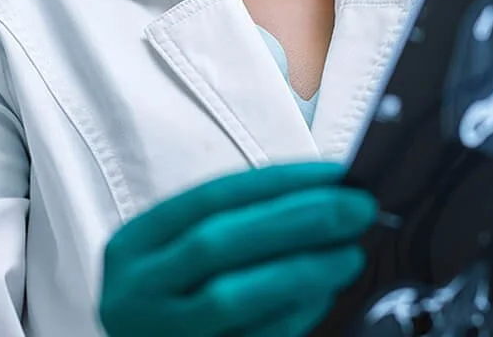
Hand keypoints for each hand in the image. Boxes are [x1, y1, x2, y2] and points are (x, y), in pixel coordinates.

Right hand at [98, 161, 376, 336]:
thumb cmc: (172, 293)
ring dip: (301, 271)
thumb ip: (238, 221)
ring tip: (349, 254)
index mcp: (134, 243)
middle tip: (358, 208)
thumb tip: (324, 191)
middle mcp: (136, 290)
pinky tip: (323, 296)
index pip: (210, 197)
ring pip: (230, 299)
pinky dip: (291, 317)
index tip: (334, 173)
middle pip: (217, 244)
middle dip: (295, 220)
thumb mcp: (177, 249)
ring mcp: (159, 334)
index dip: (277, 182)